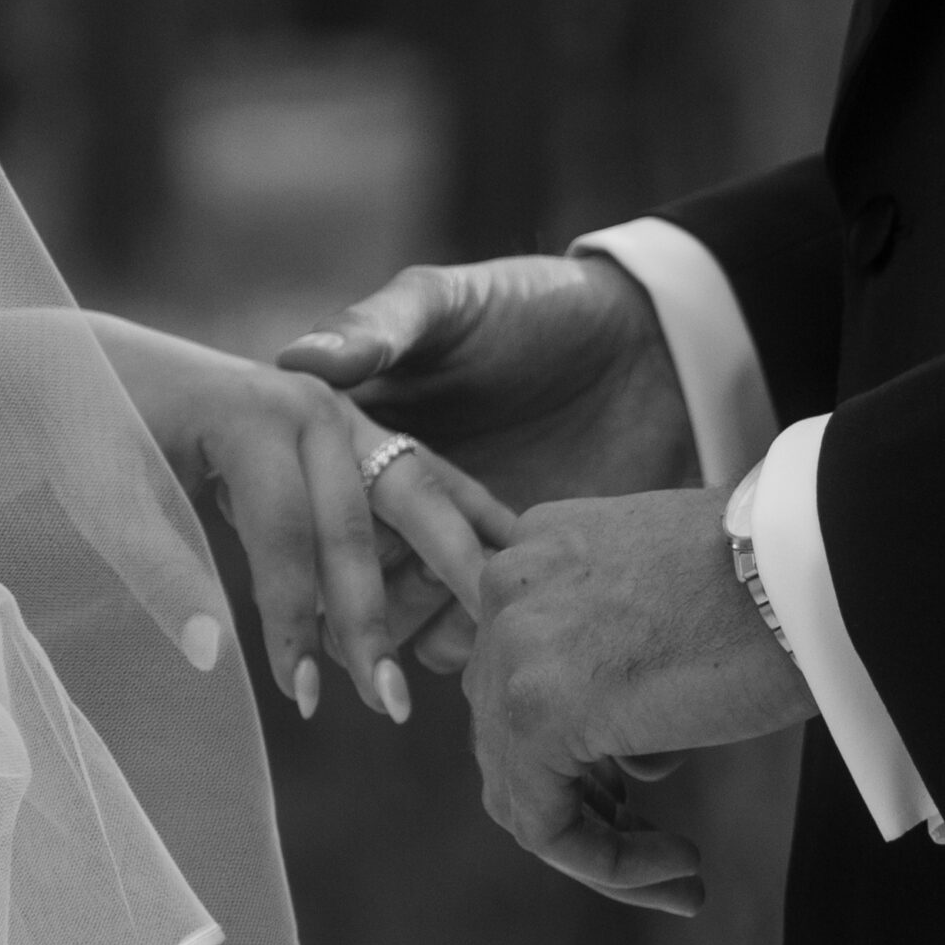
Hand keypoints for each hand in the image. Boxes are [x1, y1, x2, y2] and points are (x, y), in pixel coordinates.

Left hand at [90, 315, 512, 720]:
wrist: (90, 365)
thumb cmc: (90, 431)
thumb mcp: (103, 497)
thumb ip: (159, 570)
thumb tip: (210, 655)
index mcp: (254, 412)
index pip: (288, 534)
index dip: (293, 622)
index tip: (301, 698)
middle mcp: (314, 406)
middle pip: (363, 523)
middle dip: (376, 619)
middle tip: (391, 708)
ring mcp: (344, 414)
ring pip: (413, 499)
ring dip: (443, 574)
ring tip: (468, 656)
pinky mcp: (354, 431)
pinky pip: (419, 485)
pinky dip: (454, 534)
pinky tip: (486, 592)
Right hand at [279, 254, 694, 670]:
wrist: (644, 347)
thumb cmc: (530, 308)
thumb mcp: (449, 303)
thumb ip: (379, 325)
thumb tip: (300, 359)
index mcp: (354, 439)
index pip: (316, 507)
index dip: (339, 526)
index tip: (383, 524)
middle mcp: (384, 503)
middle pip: (342, 581)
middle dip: (379, 592)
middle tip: (439, 569)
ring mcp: (437, 549)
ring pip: (392, 621)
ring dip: (420, 623)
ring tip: (480, 590)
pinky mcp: (492, 584)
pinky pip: (450, 640)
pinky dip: (466, 640)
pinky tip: (505, 608)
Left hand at [465, 490, 817, 912]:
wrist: (824, 557)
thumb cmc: (784, 577)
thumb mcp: (678, 598)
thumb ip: (626, 653)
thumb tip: (629, 755)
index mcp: (543, 549)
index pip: (524, 670)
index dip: (578, 742)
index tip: (642, 785)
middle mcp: (509, 589)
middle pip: (510, 729)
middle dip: (586, 797)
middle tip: (655, 838)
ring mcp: (512, 648)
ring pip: (522, 785)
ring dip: (602, 843)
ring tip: (680, 871)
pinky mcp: (537, 711)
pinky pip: (545, 824)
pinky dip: (608, 863)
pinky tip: (682, 869)